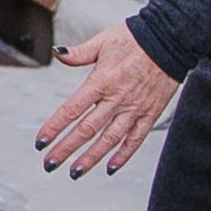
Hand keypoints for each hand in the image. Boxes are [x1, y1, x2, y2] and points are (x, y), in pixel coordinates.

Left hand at [36, 17, 181, 177]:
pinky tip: (111, 167)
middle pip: (87, 130)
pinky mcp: (150, 113)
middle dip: (66, 149)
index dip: (55, 127)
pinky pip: (135, 139)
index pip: (72, 109)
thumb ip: (79, 53)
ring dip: (91, 158)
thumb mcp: (102, 41)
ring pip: (109, 140)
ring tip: (75, 172)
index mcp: (101, 81)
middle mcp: (117, 99)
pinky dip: (123, 155)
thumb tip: (58, 53)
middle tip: (49, 164)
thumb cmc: (133, 39)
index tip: (41, 141)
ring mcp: (134, 109)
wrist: (170, 39)